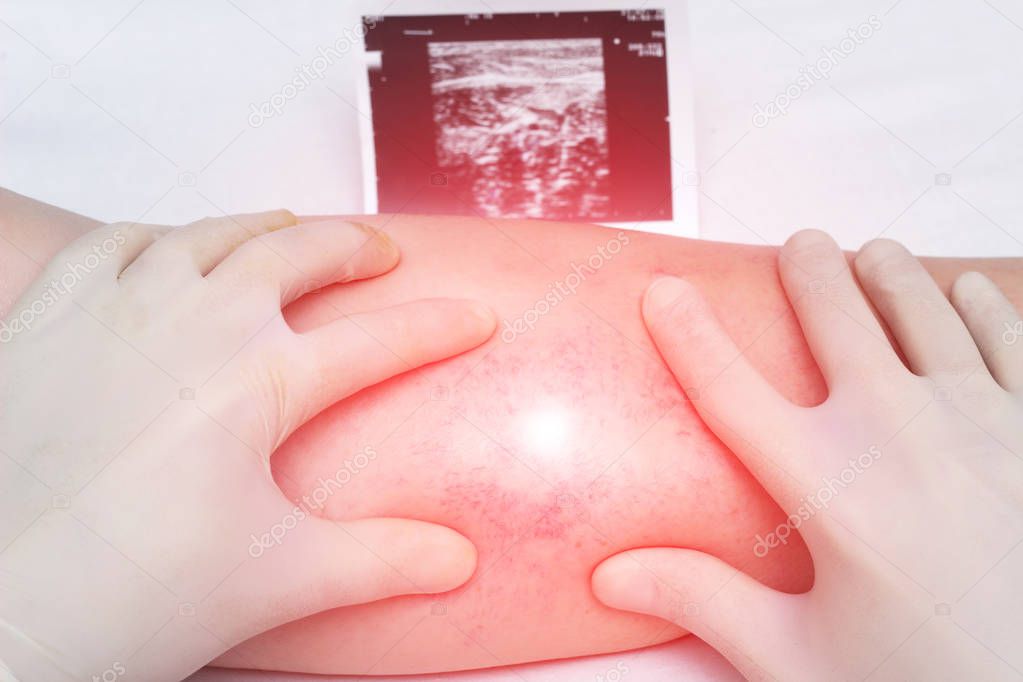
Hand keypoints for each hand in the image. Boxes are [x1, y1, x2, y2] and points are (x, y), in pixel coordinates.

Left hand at [0, 211, 494, 680]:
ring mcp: (120, 307)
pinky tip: (169, 245)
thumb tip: (461, 558)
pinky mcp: (52, 314)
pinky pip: (113, 244)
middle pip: (297, 254)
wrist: (2, 603)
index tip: (477, 316)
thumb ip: (382, 560)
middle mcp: (197, 321)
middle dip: (352, 244)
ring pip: (210, 233)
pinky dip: (155, 234)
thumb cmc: (135, 592)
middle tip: (381, 250)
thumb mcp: (280, 578)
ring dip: (263, 226)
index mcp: (261, 379)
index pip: (378, 340)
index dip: (439, 326)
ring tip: (291, 227)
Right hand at [592, 230, 1022, 679]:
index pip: (729, 388)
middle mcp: (898, 432)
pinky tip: (968, 289)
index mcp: (827, 485)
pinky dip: (983, 307)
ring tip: (874, 251)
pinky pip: (1009, 342)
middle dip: (811, 272)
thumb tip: (610, 575)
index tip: (663, 291)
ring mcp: (979, 423)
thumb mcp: (800, 658)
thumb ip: (704, 600)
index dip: (687, 333)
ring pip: (925, 314)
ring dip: (892, 274)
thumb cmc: (929, 679)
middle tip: (801, 243)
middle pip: (839, 320)